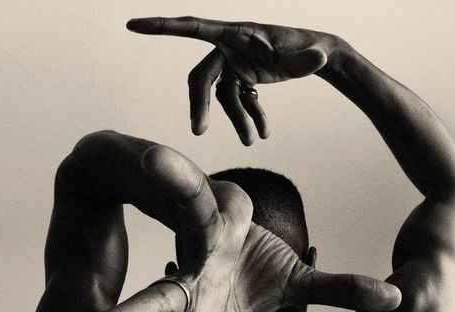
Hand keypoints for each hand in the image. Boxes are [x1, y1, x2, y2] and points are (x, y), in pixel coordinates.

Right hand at [127, 16, 335, 143]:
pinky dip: (250, 118)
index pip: (194, 27)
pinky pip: (238, 103)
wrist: (318, 56)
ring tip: (252, 142)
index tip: (135, 25)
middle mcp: (230, 48)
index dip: (163, 27)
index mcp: (236, 34)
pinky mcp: (243, 79)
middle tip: (198, 131)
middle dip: (200, 105)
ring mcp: (235, 65)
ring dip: (237, 121)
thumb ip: (310, 60)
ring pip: (222, 99)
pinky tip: (264, 134)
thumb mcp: (311, 55)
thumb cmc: (312, 48)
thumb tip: (319, 59)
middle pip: (202, 78)